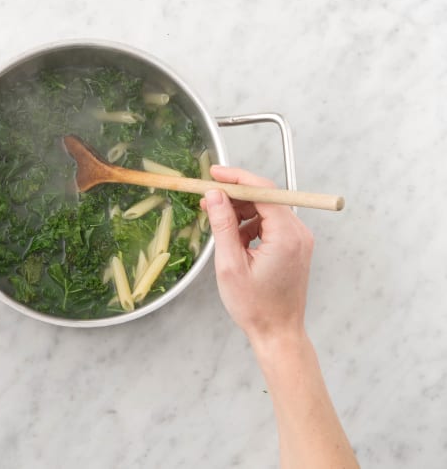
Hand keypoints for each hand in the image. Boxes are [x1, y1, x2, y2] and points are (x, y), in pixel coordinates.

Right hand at [201, 166, 313, 342]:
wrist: (278, 333)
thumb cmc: (255, 306)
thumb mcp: (230, 264)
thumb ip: (223, 225)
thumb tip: (214, 196)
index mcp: (286, 235)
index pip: (263, 190)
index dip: (236, 178)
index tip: (213, 174)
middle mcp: (298, 233)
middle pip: (266, 197)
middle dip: (235, 195)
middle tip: (207, 199)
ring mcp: (298, 239)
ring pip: (266, 210)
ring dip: (241, 212)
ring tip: (219, 227)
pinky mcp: (294, 247)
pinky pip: (270, 224)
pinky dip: (250, 225)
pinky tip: (234, 241)